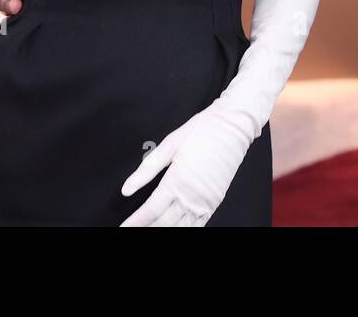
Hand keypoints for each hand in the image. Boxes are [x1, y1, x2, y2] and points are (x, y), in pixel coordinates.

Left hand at [119, 101, 252, 225]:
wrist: (234, 125)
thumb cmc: (202, 130)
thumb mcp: (170, 144)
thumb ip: (147, 169)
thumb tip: (127, 188)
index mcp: (177, 180)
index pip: (150, 210)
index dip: (135, 222)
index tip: (123, 227)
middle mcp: (192, 196)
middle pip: (164, 224)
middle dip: (145, 230)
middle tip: (130, 231)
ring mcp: (205, 202)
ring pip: (181, 228)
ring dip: (163, 232)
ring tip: (149, 232)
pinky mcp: (215, 202)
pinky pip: (199, 226)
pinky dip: (185, 231)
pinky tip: (174, 231)